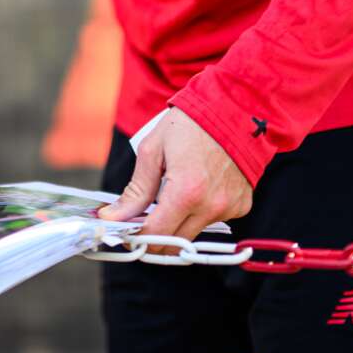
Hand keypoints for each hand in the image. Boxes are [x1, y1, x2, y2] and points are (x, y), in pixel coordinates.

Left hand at [96, 109, 253, 245]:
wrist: (234, 109)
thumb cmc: (191, 124)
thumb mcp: (153, 151)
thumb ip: (135, 190)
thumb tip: (112, 217)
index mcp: (186, 192)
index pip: (156, 235)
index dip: (136, 236)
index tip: (126, 231)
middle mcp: (210, 206)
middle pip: (174, 243)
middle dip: (154, 236)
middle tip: (143, 219)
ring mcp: (229, 208)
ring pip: (193, 232)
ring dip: (178, 222)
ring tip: (174, 191)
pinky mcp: (241, 206)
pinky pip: (213, 219)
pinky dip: (201, 211)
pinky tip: (199, 186)